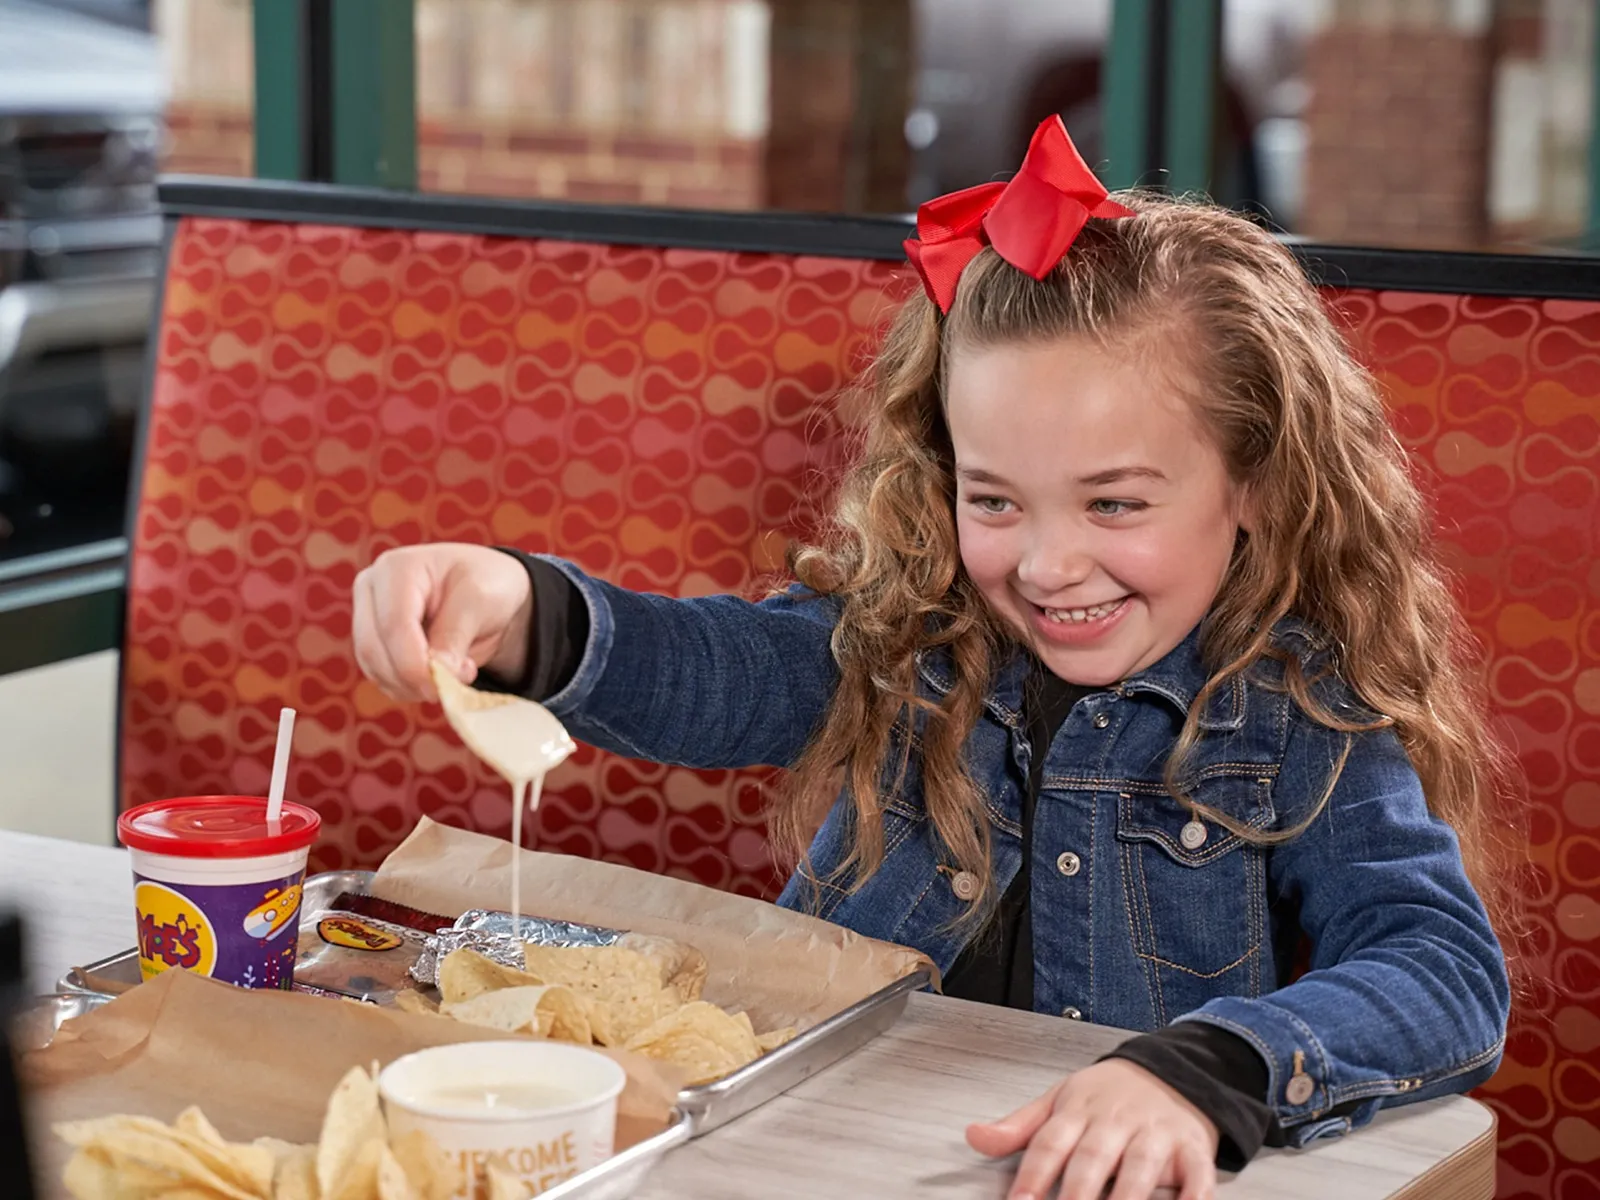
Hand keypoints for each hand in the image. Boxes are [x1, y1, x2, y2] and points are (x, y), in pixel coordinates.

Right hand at [352, 543, 533, 701]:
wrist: (488, 592)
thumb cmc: (485, 584)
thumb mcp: (479, 601)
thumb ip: (454, 636)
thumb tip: (437, 675)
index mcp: (397, 568)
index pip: (394, 624)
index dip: (414, 664)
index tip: (443, 688)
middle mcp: (372, 589)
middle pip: (373, 649)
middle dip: (412, 678)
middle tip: (451, 686)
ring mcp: (367, 615)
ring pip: (373, 667)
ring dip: (411, 686)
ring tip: (452, 675)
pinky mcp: (373, 641)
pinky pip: (380, 677)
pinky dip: (408, 688)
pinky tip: (437, 678)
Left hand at [967, 1059, 1218, 1199]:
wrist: (1174, 1069)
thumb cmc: (1110, 1095)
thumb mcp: (1060, 1101)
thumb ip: (1018, 1127)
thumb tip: (974, 1137)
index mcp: (1078, 1111)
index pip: (1050, 1145)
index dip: (1032, 1176)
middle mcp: (1116, 1122)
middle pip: (1092, 1160)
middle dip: (1076, 1194)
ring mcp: (1156, 1135)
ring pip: (1140, 1169)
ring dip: (1127, 1198)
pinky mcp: (1193, 1149)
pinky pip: (1196, 1177)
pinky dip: (1193, 1197)